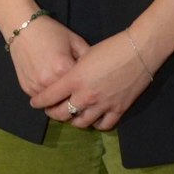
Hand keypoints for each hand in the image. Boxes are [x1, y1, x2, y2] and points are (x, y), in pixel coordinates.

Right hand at [4, 15, 86, 99]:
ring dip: (59, 101)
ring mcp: (36, 86)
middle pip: (67, 101)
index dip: (87, 88)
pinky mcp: (26, 88)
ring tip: (64, 92)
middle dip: (74, 100)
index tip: (90, 88)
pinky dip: (46, 96)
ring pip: (53, 104)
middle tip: (79, 95)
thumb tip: (97, 74)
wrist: (23, 28)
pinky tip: (50, 86)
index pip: (81, 90)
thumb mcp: (75, 41)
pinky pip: (41, 99)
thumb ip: (88, 58)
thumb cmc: (51, 32)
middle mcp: (49, 82)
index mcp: (64, 69)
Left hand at [27, 31, 152, 129]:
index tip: (35, 103)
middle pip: (62, 114)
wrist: (139, 51)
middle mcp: (86, 96)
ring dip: (74, 120)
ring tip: (72, 116)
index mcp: (75, 79)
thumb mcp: (84, 54)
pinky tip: (93, 118)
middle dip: (53, 113)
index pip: (49, 96)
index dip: (39, 102)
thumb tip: (63, 80)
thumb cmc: (110, 47)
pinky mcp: (119, 110)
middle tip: (51, 110)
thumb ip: (73, 71)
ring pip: (82, 123)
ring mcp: (103, 105)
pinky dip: (96, 124)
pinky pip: (104, 125)